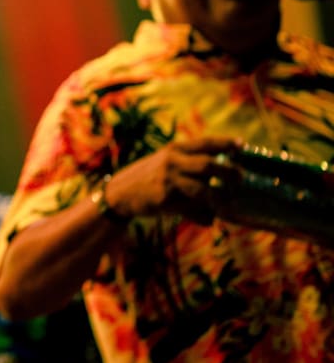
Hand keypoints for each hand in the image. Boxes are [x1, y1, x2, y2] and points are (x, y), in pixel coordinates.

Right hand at [105, 136, 243, 223]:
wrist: (120, 193)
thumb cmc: (151, 176)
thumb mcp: (167, 161)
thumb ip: (191, 162)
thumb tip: (224, 172)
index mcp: (175, 149)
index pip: (205, 142)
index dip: (225, 143)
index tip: (243, 145)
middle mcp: (172, 162)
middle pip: (208, 165)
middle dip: (229, 172)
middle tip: (241, 179)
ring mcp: (168, 181)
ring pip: (203, 190)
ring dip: (218, 200)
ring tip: (226, 205)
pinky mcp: (165, 200)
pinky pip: (193, 210)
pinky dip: (204, 217)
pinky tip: (208, 219)